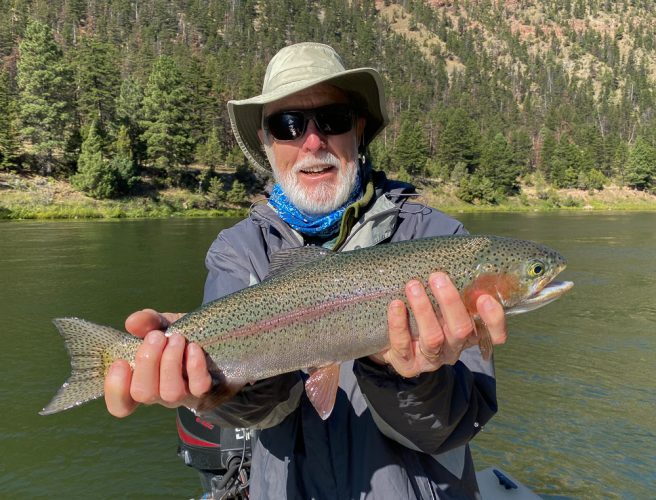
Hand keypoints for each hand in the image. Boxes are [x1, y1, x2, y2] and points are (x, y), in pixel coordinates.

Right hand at [104, 309, 212, 416]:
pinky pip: (198, 387)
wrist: (210, 336)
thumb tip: (132, 322)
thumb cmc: (177, 334)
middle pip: (143, 394)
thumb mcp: (160, 324)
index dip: (116, 389)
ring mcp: (182, 395)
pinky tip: (193, 347)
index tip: (121, 362)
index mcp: (140, 382)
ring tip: (176, 338)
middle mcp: (158, 394)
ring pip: (170, 392)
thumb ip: (146, 322)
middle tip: (156, 337)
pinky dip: (195, 366)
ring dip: (171, 362)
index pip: (121, 405)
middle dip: (147, 362)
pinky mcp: (204, 390)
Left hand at [372, 272, 506, 377]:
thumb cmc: (420, 315)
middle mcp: (454, 348)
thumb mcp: (438, 304)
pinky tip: (396, 305)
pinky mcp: (408, 365)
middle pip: (461, 330)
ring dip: (423, 309)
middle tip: (437, 277)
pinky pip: (403, 344)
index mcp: (469, 333)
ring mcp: (431, 359)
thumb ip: (450, 288)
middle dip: (450, 302)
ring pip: (433, 338)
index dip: (493, 319)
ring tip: (413, 285)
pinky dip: (398, 323)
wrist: (391, 343)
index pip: (494, 335)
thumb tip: (454, 255)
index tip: (485, 298)